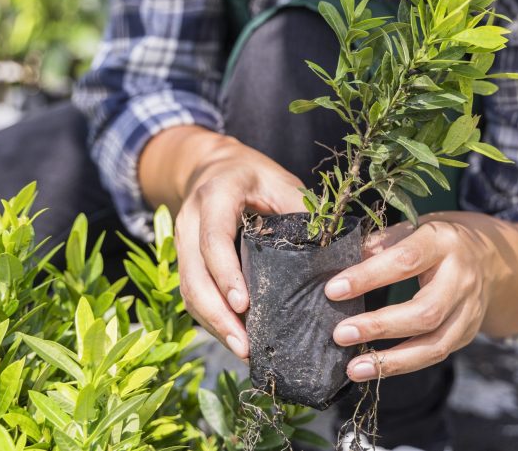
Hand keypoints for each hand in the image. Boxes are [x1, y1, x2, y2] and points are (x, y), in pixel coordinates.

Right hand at [169, 131, 305, 360]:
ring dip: (214, 324)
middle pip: (194, 275)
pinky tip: (235, 338)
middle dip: (217, 314)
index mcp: (215, 196)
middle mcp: (190, 220)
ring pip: (189, 291)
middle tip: (245, 345)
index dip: (226, 274)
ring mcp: (182, 242)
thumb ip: (301, 212)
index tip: (244, 305)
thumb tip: (336, 254)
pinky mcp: (185, 261)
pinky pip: (192, 295)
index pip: (213, 239)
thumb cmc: (256, 176)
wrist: (215, 167)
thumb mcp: (282, 182)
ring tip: (243, 351)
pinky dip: (212, 319)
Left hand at [323, 213, 499, 381]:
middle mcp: (461, 278)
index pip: (405, 261)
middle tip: (341, 334)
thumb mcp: (414, 227)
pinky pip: (434, 354)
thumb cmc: (438, 240)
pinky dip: (403, 365)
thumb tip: (340, 265)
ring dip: (391, 361)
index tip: (333, 290)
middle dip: (379, 326)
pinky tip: (375, 369)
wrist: (493, 258)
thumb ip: (380, 244)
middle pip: (425, 312)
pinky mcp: (467, 333)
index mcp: (443, 242)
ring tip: (354, 368)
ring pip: (434, 344)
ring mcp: (469, 310)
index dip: (368, 277)